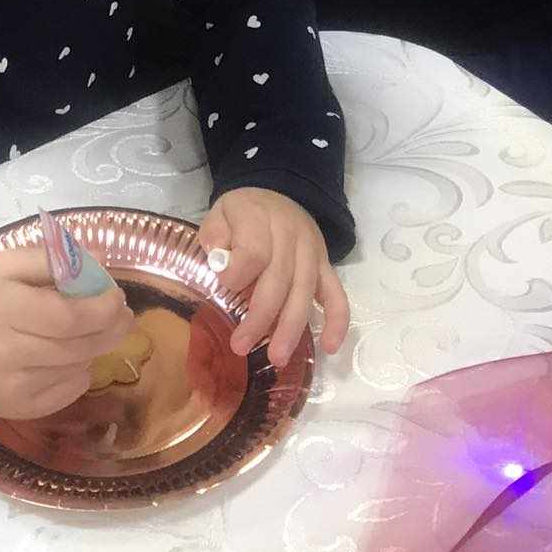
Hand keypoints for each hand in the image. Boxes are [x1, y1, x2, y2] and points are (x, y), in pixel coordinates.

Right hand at [0, 246, 134, 418]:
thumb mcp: (7, 265)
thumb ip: (54, 260)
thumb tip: (102, 261)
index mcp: (4, 309)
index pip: (69, 316)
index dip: (103, 308)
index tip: (117, 296)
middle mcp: (7, 353)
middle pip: (79, 346)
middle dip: (111, 329)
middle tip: (123, 316)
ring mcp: (11, 388)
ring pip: (77, 370)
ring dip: (95, 350)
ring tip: (91, 333)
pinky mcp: (15, 410)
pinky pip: (67, 393)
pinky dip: (79, 374)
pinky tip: (69, 358)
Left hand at [199, 188, 349, 368]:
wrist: (274, 194)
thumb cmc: (241, 213)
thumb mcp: (218, 213)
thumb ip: (214, 237)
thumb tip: (221, 264)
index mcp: (259, 217)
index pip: (253, 253)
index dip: (236, 276)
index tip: (222, 287)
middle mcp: (290, 234)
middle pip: (278, 280)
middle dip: (259, 318)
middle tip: (241, 347)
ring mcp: (312, 251)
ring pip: (304, 292)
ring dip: (291, 328)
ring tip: (277, 357)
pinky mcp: (326, 265)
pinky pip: (337, 294)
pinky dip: (337, 321)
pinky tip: (329, 346)